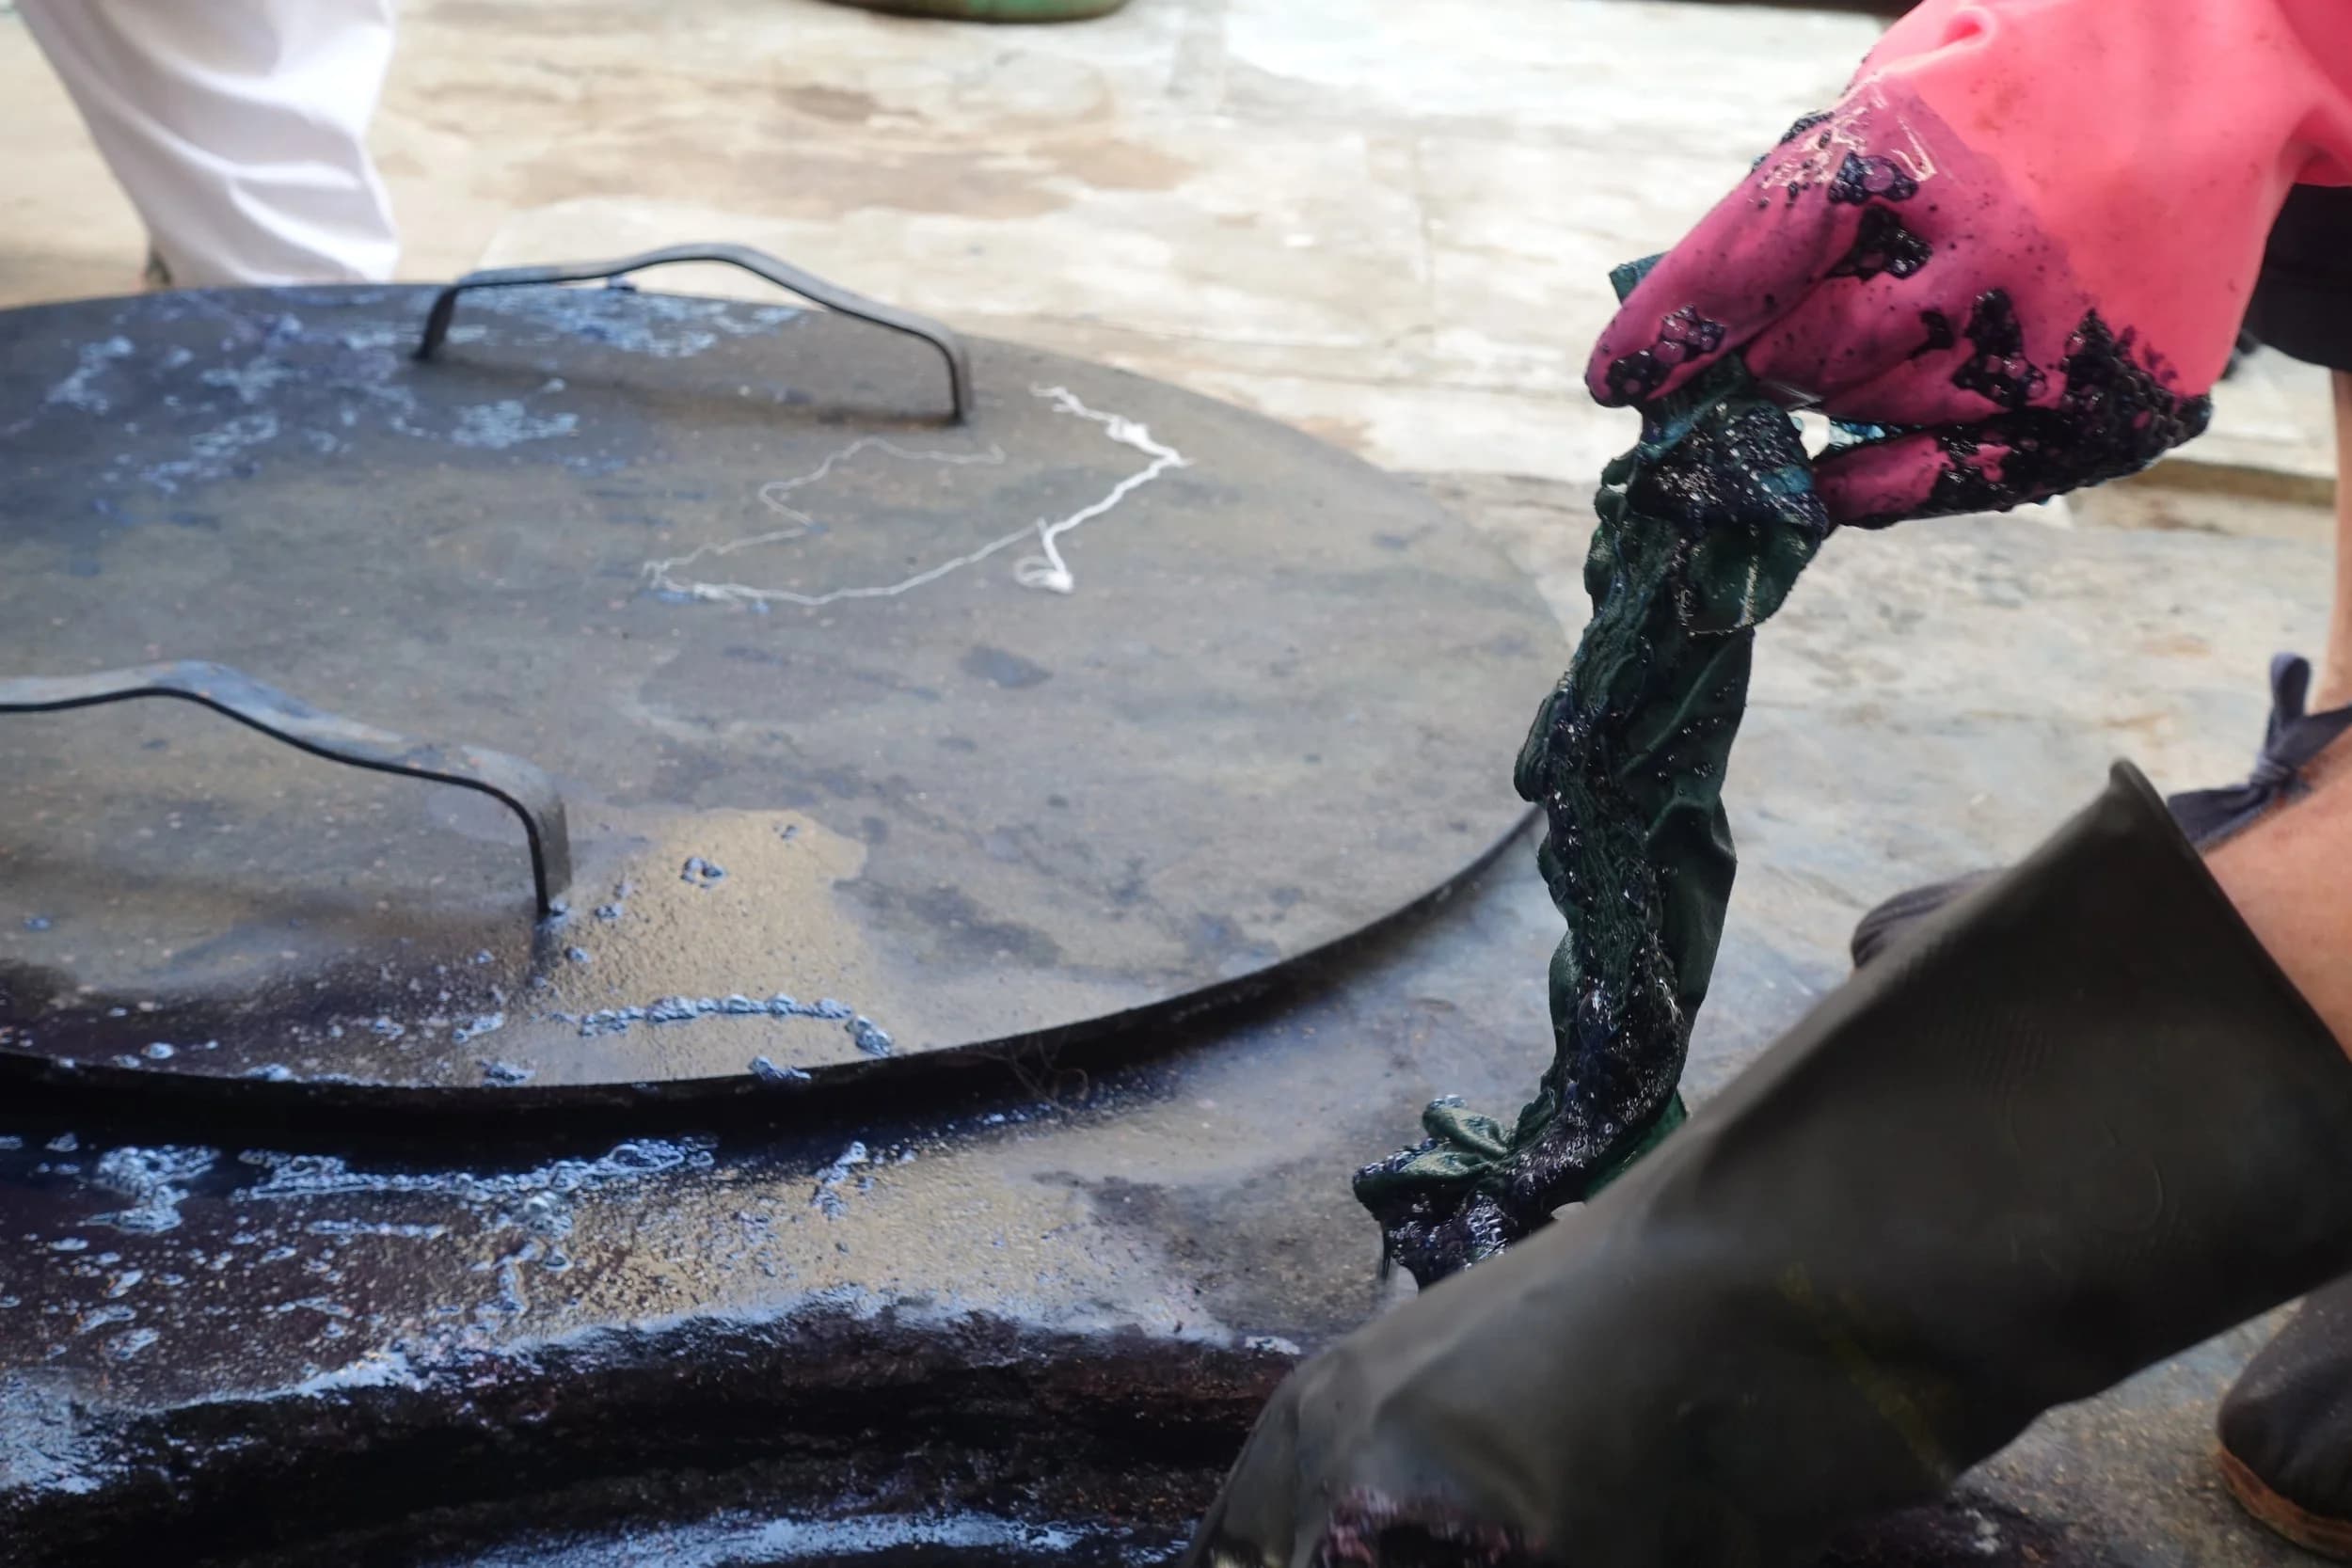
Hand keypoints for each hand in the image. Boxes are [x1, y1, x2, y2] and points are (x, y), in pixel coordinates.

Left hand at [1586, 0, 2351, 527]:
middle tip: (1748, 357)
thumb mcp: (1910, 69)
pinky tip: (1837, 479)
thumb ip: (1809, 173)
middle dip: (1755, 363)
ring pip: (1869, 413)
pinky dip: (1879, 484)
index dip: (1669, 331)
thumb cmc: (2043, 64)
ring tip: (1861, 346)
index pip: (1745, 267)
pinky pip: (1950, 480)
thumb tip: (1706, 287)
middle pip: (1801, 357)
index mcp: (1912, 158)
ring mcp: (2043, 341)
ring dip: (1835, 394)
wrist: (2240, 62)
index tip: (1615, 379)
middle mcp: (1977, 260)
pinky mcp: (2100, 406)